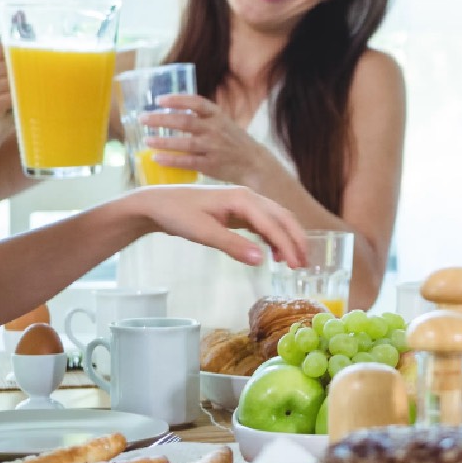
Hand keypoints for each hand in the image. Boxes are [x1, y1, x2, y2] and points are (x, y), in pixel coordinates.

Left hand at [134, 184, 307, 268]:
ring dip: (287, 238)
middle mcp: (247, 197)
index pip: (272, 224)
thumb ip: (232, 245)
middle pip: (282, 217)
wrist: (157, 204)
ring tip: (293, 262)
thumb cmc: (177, 214)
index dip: (287, 245)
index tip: (296, 266)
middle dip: (296, 240)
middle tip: (304, 264)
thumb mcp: (203, 232)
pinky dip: (273, 237)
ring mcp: (243, 202)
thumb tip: (261, 259)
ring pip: (275, 219)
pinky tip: (274, 253)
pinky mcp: (237, 211)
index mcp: (242, 198)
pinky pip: (263, 222)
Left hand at [140, 94, 277, 187]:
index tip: (159, 100)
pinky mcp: (211, 165)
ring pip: (185, 143)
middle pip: (185, 122)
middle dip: (161, 119)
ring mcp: (213, 148)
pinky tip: (157, 158)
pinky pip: (187, 162)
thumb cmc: (233, 141)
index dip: (177, 100)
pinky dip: (171, 160)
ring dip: (163, 141)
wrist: (254, 163)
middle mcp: (216, 130)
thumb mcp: (222, 122)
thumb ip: (202, 117)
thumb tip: (171, 111)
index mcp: (218, 115)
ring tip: (147, 140)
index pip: (196, 102)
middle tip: (142, 119)